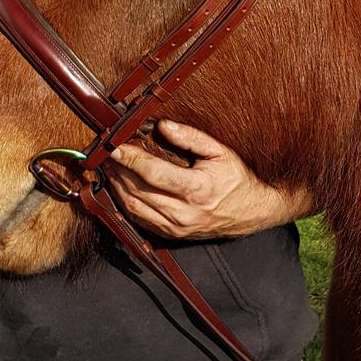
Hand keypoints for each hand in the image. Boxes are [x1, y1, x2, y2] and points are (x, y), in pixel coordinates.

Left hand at [102, 120, 312, 239]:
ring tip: (111, 168)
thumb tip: (162, 126)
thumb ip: (191, 137)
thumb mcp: (220, 152)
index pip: (152, 173)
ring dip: (117, 187)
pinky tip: (121, 188)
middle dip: (118, 171)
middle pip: (137, 191)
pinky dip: (125, 203)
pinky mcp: (173, 234)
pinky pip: (140, 220)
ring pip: (133, 207)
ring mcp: (177, 227)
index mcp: (197, 189)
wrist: (254, 212)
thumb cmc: (238, 179)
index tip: (115, 146)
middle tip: (107, 154)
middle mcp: (184, 212)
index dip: (130, 158)